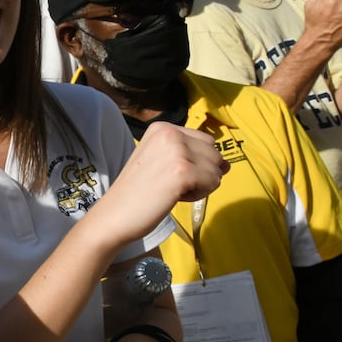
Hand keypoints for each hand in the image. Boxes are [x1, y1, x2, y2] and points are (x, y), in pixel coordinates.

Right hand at [85, 122, 226, 246]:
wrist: (115, 214)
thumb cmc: (137, 192)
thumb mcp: (162, 161)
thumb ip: (192, 156)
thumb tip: (227, 165)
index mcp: (162, 127)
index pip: (205, 141)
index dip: (194, 162)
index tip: (166, 174)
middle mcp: (170, 133)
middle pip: (214, 153)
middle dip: (200, 173)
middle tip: (169, 184)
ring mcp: (177, 151)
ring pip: (216, 168)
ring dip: (200, 185)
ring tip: (171, 190)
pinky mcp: (183, 171)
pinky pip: (213, 182)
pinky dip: (199, 194)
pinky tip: (176, 197)